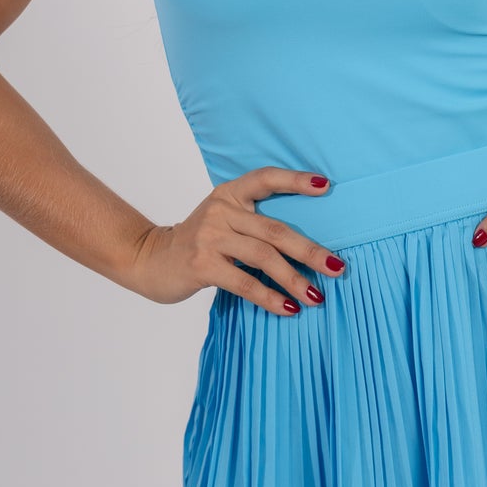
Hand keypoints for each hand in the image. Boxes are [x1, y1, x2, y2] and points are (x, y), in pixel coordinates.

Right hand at [130, 166, 346, 315]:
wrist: (149, 259)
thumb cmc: (198, 242)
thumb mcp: (222, 219)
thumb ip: (253, 222)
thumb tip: (306, 246)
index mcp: (230, 194)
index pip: (266, 178)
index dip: (296, 181)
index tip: (327, 187)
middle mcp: (221, 210)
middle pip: (275, 230)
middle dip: (310, 251)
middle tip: (338, 268)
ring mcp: (210, 236)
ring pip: (264, 257)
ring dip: (294, 279)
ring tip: (316, 297)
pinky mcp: (201, 264)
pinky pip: (244, 282)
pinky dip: (270, 297)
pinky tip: (288, 308)